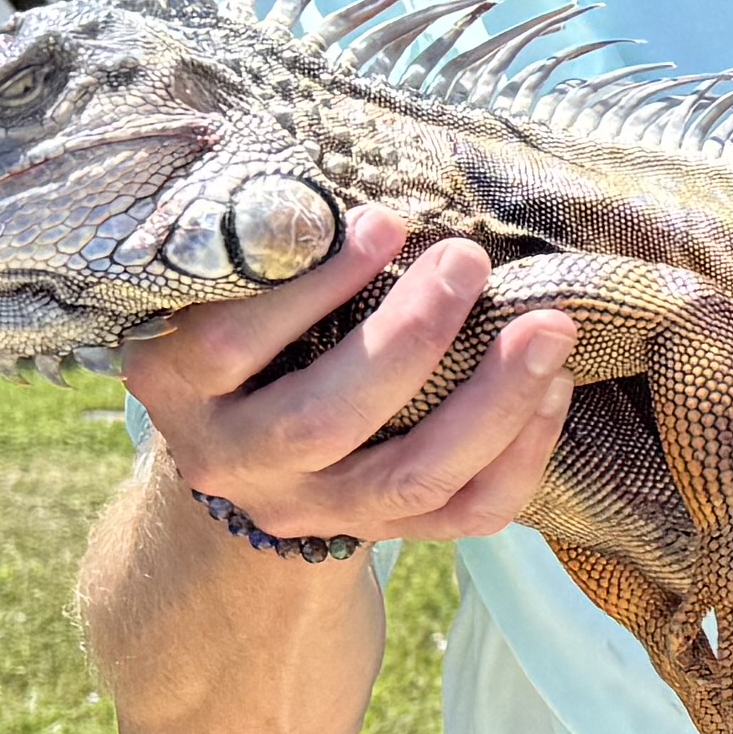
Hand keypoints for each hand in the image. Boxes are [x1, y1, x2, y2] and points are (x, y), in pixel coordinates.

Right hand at [118, 209, 575, 549]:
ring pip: (410, 477)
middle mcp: (236, 461)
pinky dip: (520, 456)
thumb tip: (369, 198)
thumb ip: (269, 251)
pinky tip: (554, 391)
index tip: (384, 223)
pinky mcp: (380, 534)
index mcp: (179, 387)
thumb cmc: (244, 332)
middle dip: (411, 337)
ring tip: (548, 329)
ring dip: (491, 402)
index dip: (311, 288)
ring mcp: (310, 510)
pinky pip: (464, 513)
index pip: (232, 345)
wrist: (247, 452)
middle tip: (470, 260)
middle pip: (325, 420)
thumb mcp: (221, 292)